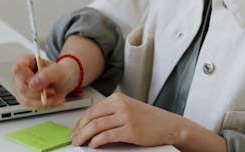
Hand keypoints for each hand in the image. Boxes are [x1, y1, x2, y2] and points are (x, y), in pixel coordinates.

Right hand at [11, 54, 78, 108]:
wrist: (65, 81)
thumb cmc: (61, 72)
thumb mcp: (59, 71)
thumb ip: (46, 75)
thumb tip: (32, 84)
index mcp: (26, 60)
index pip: (18, 68)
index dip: (28, 77)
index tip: (42, 84)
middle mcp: (20, 74)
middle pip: (21, 87)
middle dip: (39, 93)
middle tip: (53, 91)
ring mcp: (20, 87)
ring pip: (25, 100)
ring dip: (43, 101)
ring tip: (56, 97)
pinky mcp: (24, 98)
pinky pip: (31, 106)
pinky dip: (44, 105)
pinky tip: (53, 101)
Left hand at [71, 92, 186, 147]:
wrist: (170, 125)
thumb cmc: (150, 120)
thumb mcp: (129, 109)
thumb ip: (112, 113)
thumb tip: (91, 124)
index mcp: (118, 98)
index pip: (92, 109)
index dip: (80, 121)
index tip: (76, 130)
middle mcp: (120, 105)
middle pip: (91, 117)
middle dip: (80, 129)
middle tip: (74, 138)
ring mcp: (126, 117)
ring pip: (96, 126)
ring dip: (84, 136)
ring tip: (80, 143)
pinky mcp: (130, 130)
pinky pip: (107, 136)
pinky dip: (96, 141)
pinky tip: (93, 145)